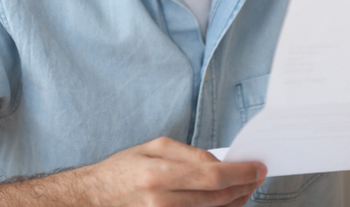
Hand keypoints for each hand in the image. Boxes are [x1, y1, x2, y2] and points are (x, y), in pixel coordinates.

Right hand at [76, 137, 265, 206]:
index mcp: (160, 174)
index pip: (213, 176)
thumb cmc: (122, 171)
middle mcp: (163, 202)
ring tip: (245, 189)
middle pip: (218, 198)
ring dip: (236, 202)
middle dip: (244, 187)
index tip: (257, 168)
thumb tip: (220, 164)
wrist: (92, 200)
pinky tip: (226, 202)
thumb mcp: (153, 149)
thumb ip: (189, 154)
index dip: (241, 173)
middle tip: (257, 177)